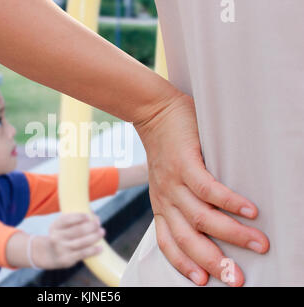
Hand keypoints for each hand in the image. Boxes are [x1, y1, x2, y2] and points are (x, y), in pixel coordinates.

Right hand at [39, 213, 104, 268]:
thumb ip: (74, 219)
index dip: (79, 217)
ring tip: (102, 232)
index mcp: (55, 226)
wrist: (49, 254)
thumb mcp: (61, 226)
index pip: (67, 219)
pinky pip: (83, 253)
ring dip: (94, 236)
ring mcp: (62, 249)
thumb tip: (93, 214)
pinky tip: (100, 247)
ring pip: (82, 242)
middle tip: (98, 224)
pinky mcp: (67, 259)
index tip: (89, 216)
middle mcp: (57, 237)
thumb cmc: (61, 236)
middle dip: (91, 226)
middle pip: (78, 230)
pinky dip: (93, 250)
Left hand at [134, 92, 269, 286]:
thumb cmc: (166, 150)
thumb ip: (181, 202)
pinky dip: (229, 202)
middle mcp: (165, 199)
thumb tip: (212, 222)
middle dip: (213, 261)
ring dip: (231, 234)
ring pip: (200, 217)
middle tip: (237, 277)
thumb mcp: (165, 183)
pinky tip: (249, 210)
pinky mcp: (184, 163)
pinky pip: (207, 188)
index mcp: (162, 207)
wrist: (154, 114)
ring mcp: (173, 182)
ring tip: (259, 243)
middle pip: (187, 239)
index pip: (168, 243)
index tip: (203, 281)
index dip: (184, 264)